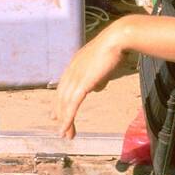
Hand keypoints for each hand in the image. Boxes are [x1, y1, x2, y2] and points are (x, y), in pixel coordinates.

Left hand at [55, 23, 125, 138]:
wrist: (117, 39)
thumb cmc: (115, 49)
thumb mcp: (104, 65)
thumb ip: (98, 77)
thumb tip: (96, 88)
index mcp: (75, 65)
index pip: (64, 86)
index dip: (60, 101)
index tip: (57, 113)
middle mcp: (71, 71)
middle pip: (61, 97)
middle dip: (60, 114)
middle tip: (61, 129)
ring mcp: (75, 77)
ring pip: (65, 104)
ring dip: (65, 121)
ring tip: (66, 135)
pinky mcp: (82, 84)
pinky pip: (72, 105)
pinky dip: (67, 119)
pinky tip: (65, 129)